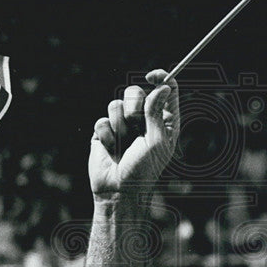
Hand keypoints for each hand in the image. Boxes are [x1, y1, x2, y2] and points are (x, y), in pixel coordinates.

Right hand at [89, 69, 179, 205]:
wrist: (118, 191)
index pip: (165, 91)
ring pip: (116, 104)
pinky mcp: (105, 132)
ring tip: (123, 144)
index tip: (152, 76)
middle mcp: (143, 120)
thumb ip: (157, 112)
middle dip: (133, 107)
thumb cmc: (143, 170)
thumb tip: (164, 86)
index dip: (161, 79)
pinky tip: (110, 151)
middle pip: (135, 92)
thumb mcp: (156, 141)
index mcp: (163, 121)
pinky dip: (107, 136)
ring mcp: (123, 125)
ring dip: (119, 125)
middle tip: (135, 125)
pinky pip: (102, 120)